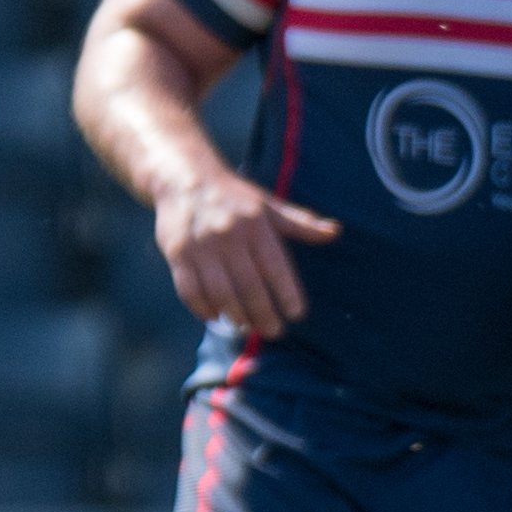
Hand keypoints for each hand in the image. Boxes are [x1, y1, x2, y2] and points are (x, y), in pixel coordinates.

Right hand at [148, 166, 336, 335]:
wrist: (184, 179)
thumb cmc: (233, 197)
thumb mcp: (268, 205)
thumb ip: (300, 223)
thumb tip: (334, 232)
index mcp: (255, 225)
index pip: (275, 267)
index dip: (287, 293)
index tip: (296, 314)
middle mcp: (228, 236)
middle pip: (249, 286)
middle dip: (263, 314)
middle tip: (274, 331)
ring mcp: (200, 246)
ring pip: (220, 293)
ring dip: (235, 315)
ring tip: (246, 327)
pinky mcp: (177, 254)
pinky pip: (190, 290)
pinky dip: (202, 308)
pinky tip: (215, 317)